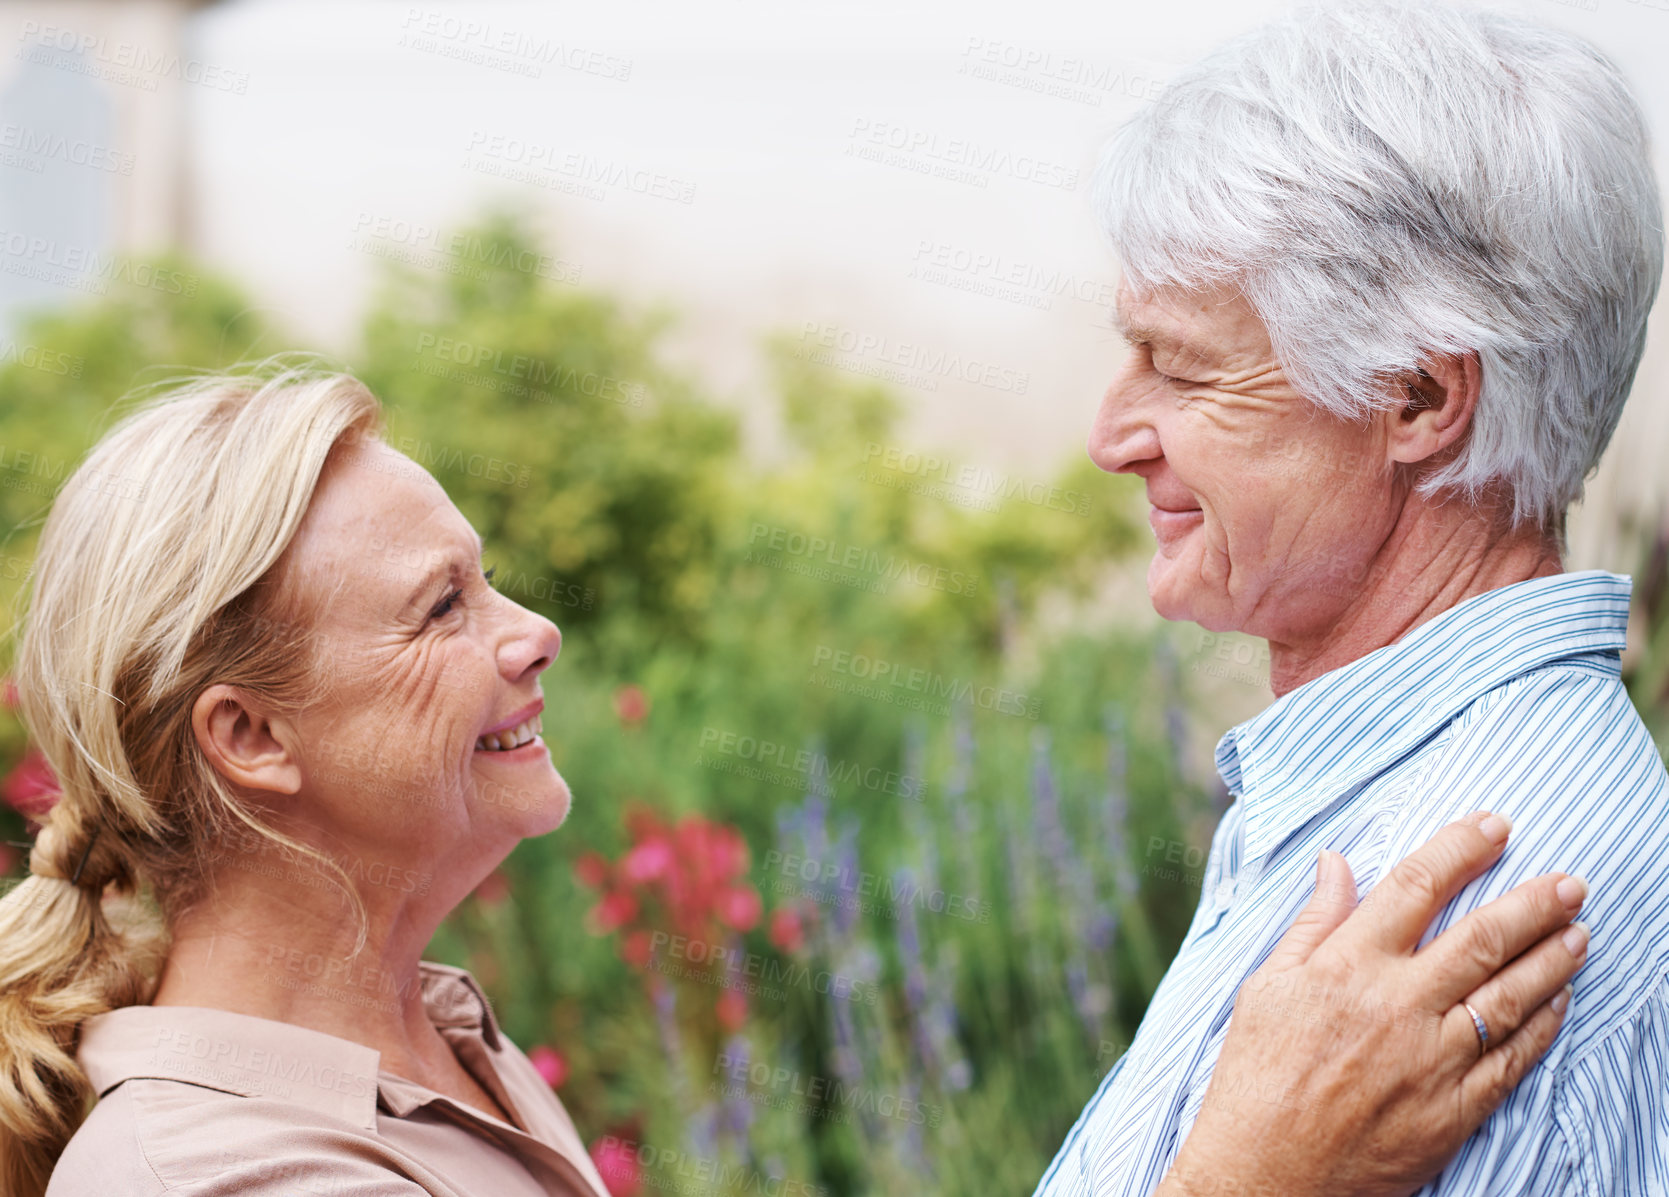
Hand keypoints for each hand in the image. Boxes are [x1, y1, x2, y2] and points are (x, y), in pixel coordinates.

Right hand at [1157, 811, 1586, 1196]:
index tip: (1493, 826)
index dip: (1460, 850)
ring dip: (1552, 958)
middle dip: (1532, 902)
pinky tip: (1560, 999)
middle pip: (1481, 938)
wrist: (1267, 1174)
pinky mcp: (1455, 1108)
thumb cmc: (1256, 1075)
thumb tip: (1336, 863)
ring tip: (1579, 930)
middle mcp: (1397, 1005)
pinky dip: (1544, 1023)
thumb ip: (1313, 922)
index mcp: (1347, 967)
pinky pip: (1515, 1057)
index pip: (1415, 888)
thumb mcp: (1267, 986)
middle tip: (1569, 881)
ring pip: (1510, 995)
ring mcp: (1433, 1059)